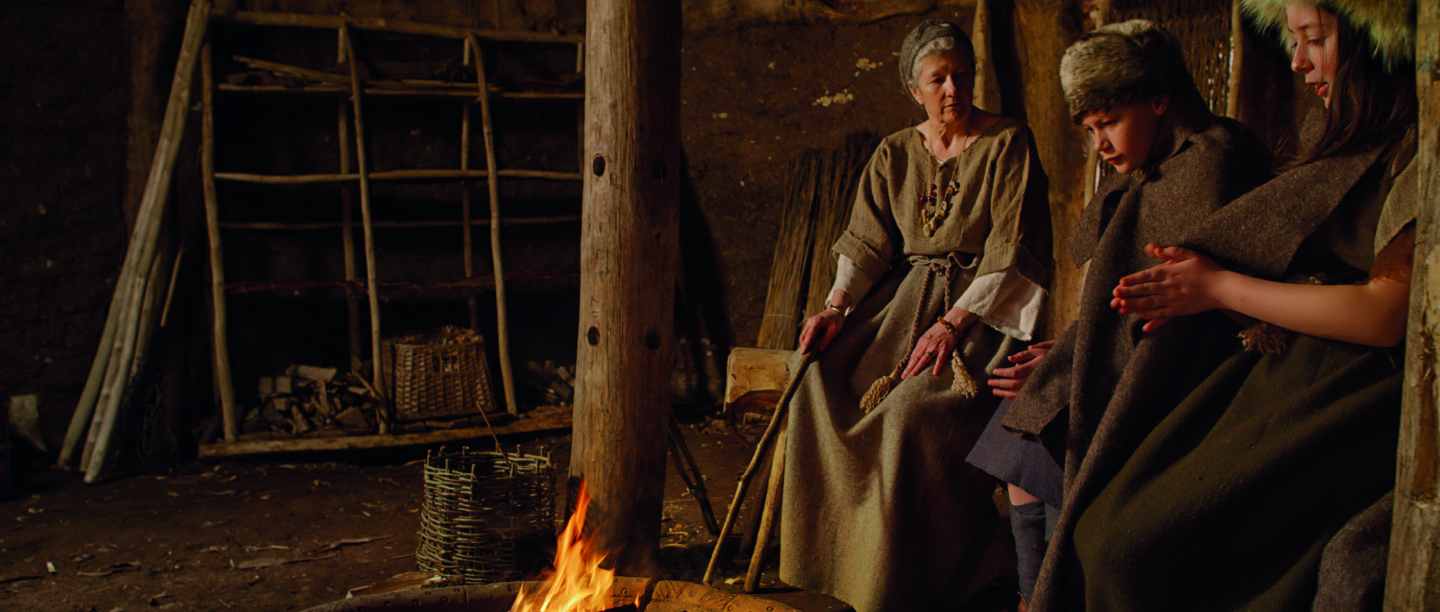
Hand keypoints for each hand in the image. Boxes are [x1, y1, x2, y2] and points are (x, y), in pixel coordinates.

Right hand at [798, 309, 844, 352]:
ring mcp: (809, 323)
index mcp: (817, 321)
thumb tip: (820, 349)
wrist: (835, 312)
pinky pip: (806, 334)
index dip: (806, 344)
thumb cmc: (836, 320)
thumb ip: (827, 339)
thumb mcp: (834, 329)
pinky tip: (809, 347)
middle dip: (803, 345)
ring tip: (807, 352)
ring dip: (804, 343)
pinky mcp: (809, 325)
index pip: (810, 334)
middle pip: (804, 335)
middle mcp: (811, 321)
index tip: (803, 352)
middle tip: (805, 355)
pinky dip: (806, 340)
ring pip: (803, 335)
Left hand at [902, 321, 961, 378]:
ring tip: (913, 374)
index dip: (908, 363)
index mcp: (922, 341)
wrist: (951, 323)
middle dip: (909, 367)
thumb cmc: (939, 329)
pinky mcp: (944, 349)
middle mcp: (927, 345)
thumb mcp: (927, 335)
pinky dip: (937, 366)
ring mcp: (935, 347)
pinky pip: (940, 359)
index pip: (913, 355)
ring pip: (925, 359)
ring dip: (918, 367)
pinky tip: (935, 373)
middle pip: (916, 358)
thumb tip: (917, 354)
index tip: (904, 371)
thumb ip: (922, 344)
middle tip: (903, 376)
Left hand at [988, 340, 1055, 398]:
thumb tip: (1010, 359)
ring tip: (994, 391)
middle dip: (999, 384)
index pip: (1013, 372)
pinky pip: (1024, 399)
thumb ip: (1025, 354)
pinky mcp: (1039, 396)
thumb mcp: (1040, 351)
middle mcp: (1035, 380)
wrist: (1068, 372)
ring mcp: (1037, 389)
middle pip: (1013, 384)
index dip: (1002, 373)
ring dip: (1004, 393)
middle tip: (989, 383)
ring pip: (1017, 394)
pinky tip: (1007, 396)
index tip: (994, 372)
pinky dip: (1014, 398)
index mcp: (1034, 368)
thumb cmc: (1053, 358)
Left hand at [1111, 244, 1226, 331]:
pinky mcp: (1181, 310)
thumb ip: (1170, 251)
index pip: (1147, 275)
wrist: (1224, 287)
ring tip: (1121, 307)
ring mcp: (1175, 300)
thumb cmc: (1208, 269)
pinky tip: (1141, 318)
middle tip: (1114, 295)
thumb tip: (1151, 246)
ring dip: (1135, 305)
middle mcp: (1170, 286)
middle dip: (1129, 293)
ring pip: (1151, 303)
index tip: (1120, 282)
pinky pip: (1163, 314)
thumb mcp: (1190, 254)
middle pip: (1146, 290)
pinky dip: (1151, 317)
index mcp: (1171, 272)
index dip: (1133, 279)